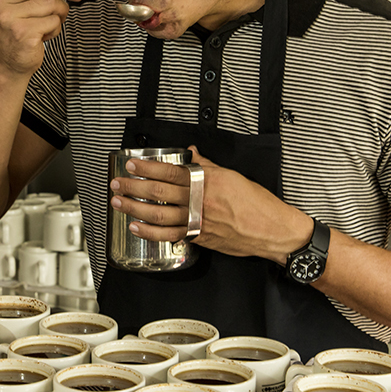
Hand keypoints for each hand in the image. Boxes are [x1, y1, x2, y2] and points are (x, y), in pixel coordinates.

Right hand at [0, 0, 82, 77]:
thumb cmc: (17, 31)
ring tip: (55, 18)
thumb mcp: (22, 1)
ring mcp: (8, 18)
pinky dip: (56, 27)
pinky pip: (52, 21)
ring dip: (61, 11)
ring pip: (50, 2)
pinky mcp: (22, 33)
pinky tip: (46, 32)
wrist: (11, 62)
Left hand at [109, 147, 309, 262]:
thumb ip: (208, 165)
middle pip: (159, 192)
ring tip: (119, 202)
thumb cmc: (257, 203)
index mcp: (207, 182)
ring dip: (135, 208)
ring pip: (159, 215)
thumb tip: (192, 153)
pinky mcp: (199, 237)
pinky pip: (170, 235)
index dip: (148, 168)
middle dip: (134, 187)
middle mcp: (200, 201)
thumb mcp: (233, 176)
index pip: (171, 171)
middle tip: (117, 183)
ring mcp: (198, 221)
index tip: (132, 165)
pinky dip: (150, 232)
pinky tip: (136, 227)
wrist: (273, 230)